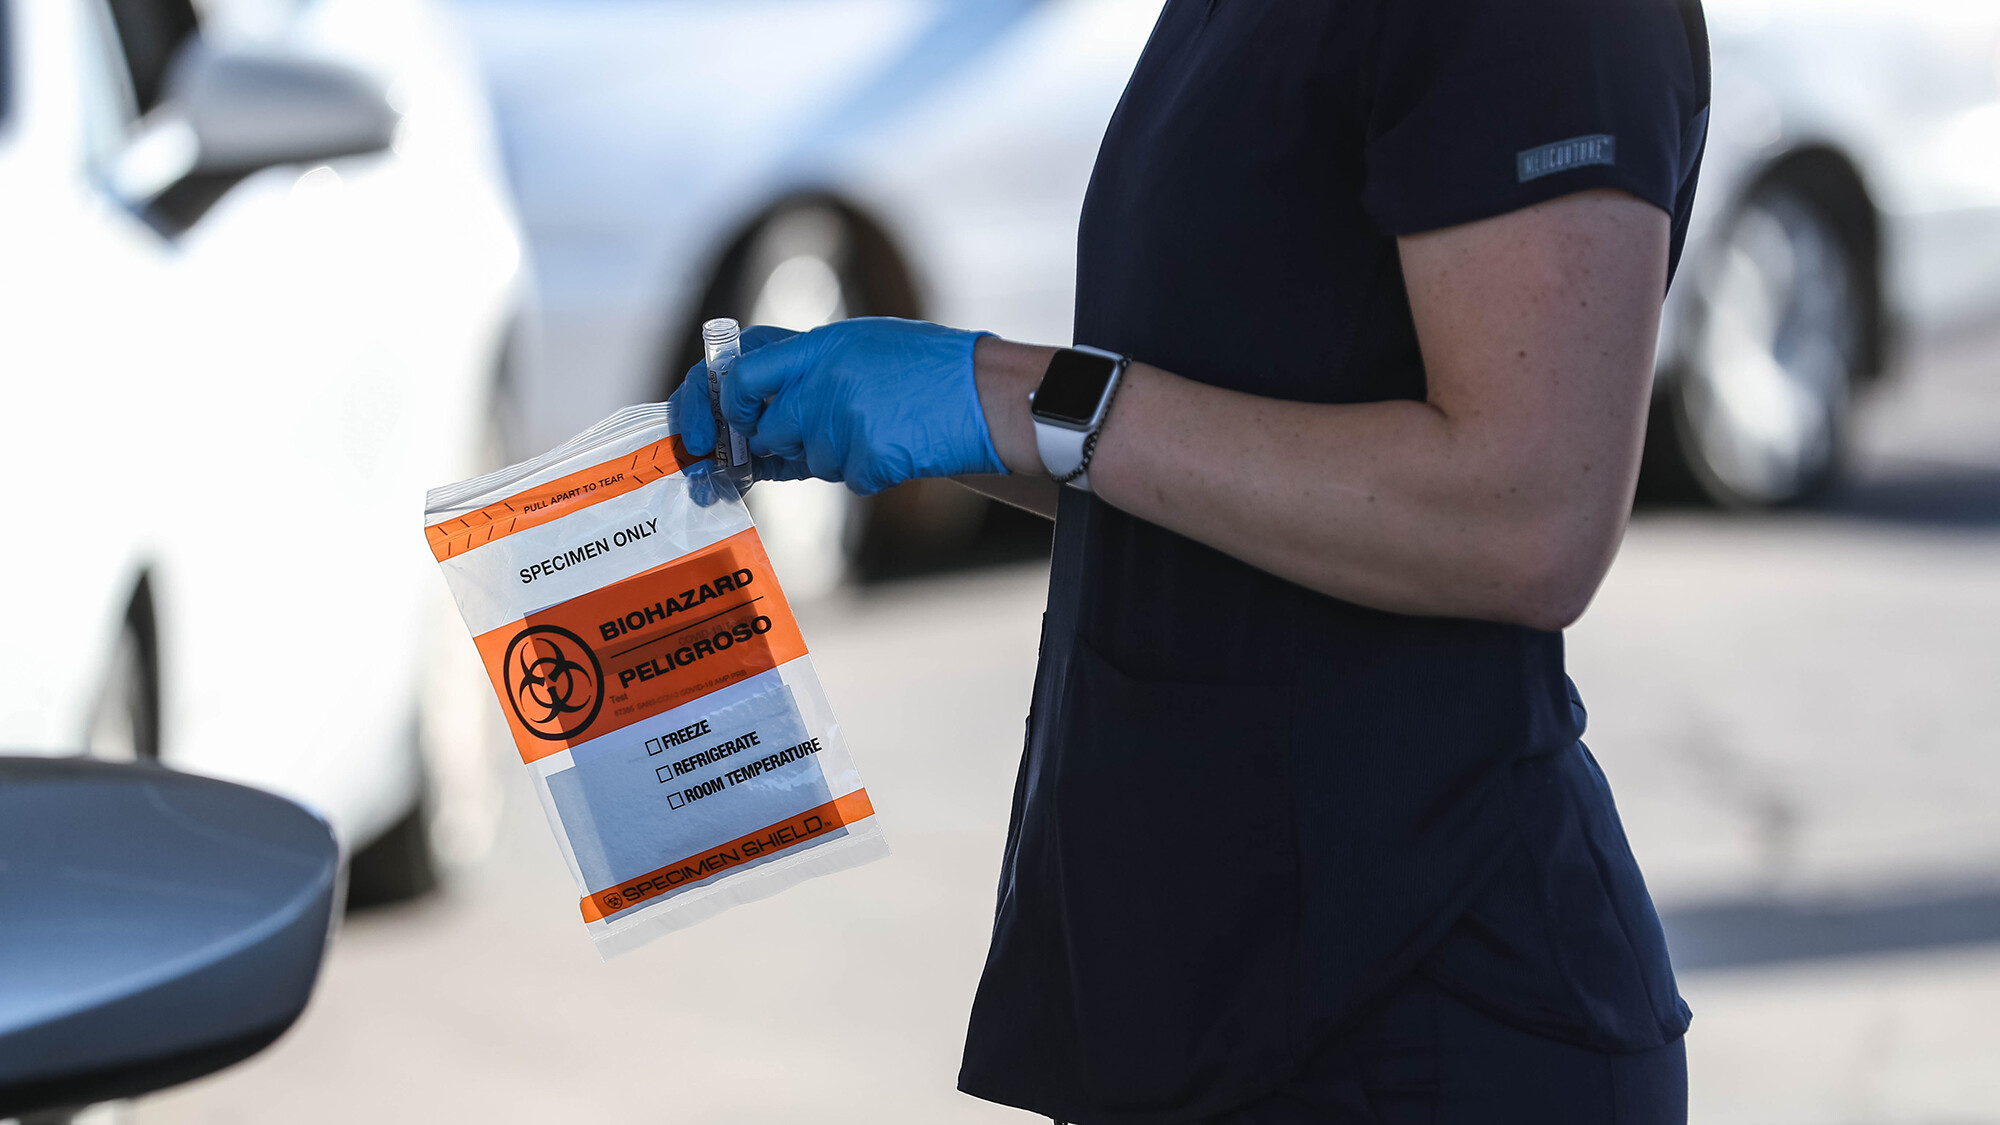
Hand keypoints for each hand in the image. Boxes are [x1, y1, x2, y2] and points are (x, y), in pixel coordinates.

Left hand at [682, 317, 1004, 494]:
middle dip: (785, 443)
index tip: (734, 422)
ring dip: (837, 456)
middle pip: (768, 432)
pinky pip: (850, 479)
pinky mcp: (867, 462)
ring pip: (811, 462)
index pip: (741, 377)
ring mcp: (844, 425)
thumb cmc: (929, 366)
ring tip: (881, 426)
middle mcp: (823, 384)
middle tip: (827, 431)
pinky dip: (871, 470)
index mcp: (820, 347)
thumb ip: (810, 367)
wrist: (987, 394)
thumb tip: (758, 401)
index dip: (728, 406)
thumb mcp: (862, 345)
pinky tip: (900, 444)